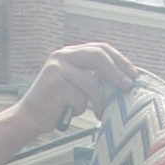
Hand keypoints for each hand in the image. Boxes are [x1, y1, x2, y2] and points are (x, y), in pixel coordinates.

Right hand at [10, 40, 137, 143]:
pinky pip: (79, 99)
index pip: (100, 48)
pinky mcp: (54, 85)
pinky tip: (69, 111)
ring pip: (92, 83)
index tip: (133, 74)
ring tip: (99, 112)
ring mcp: (56, 69)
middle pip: (99, 57)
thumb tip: (124, 77)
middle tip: (128, 87)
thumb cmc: (58, 102)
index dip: (119, 60)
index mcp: (70, 53)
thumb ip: (93, 75)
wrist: (31, 116)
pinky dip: (79, 109)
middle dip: (117, 73)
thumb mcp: (77, 84)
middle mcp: (62, 56)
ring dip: (99, 101)